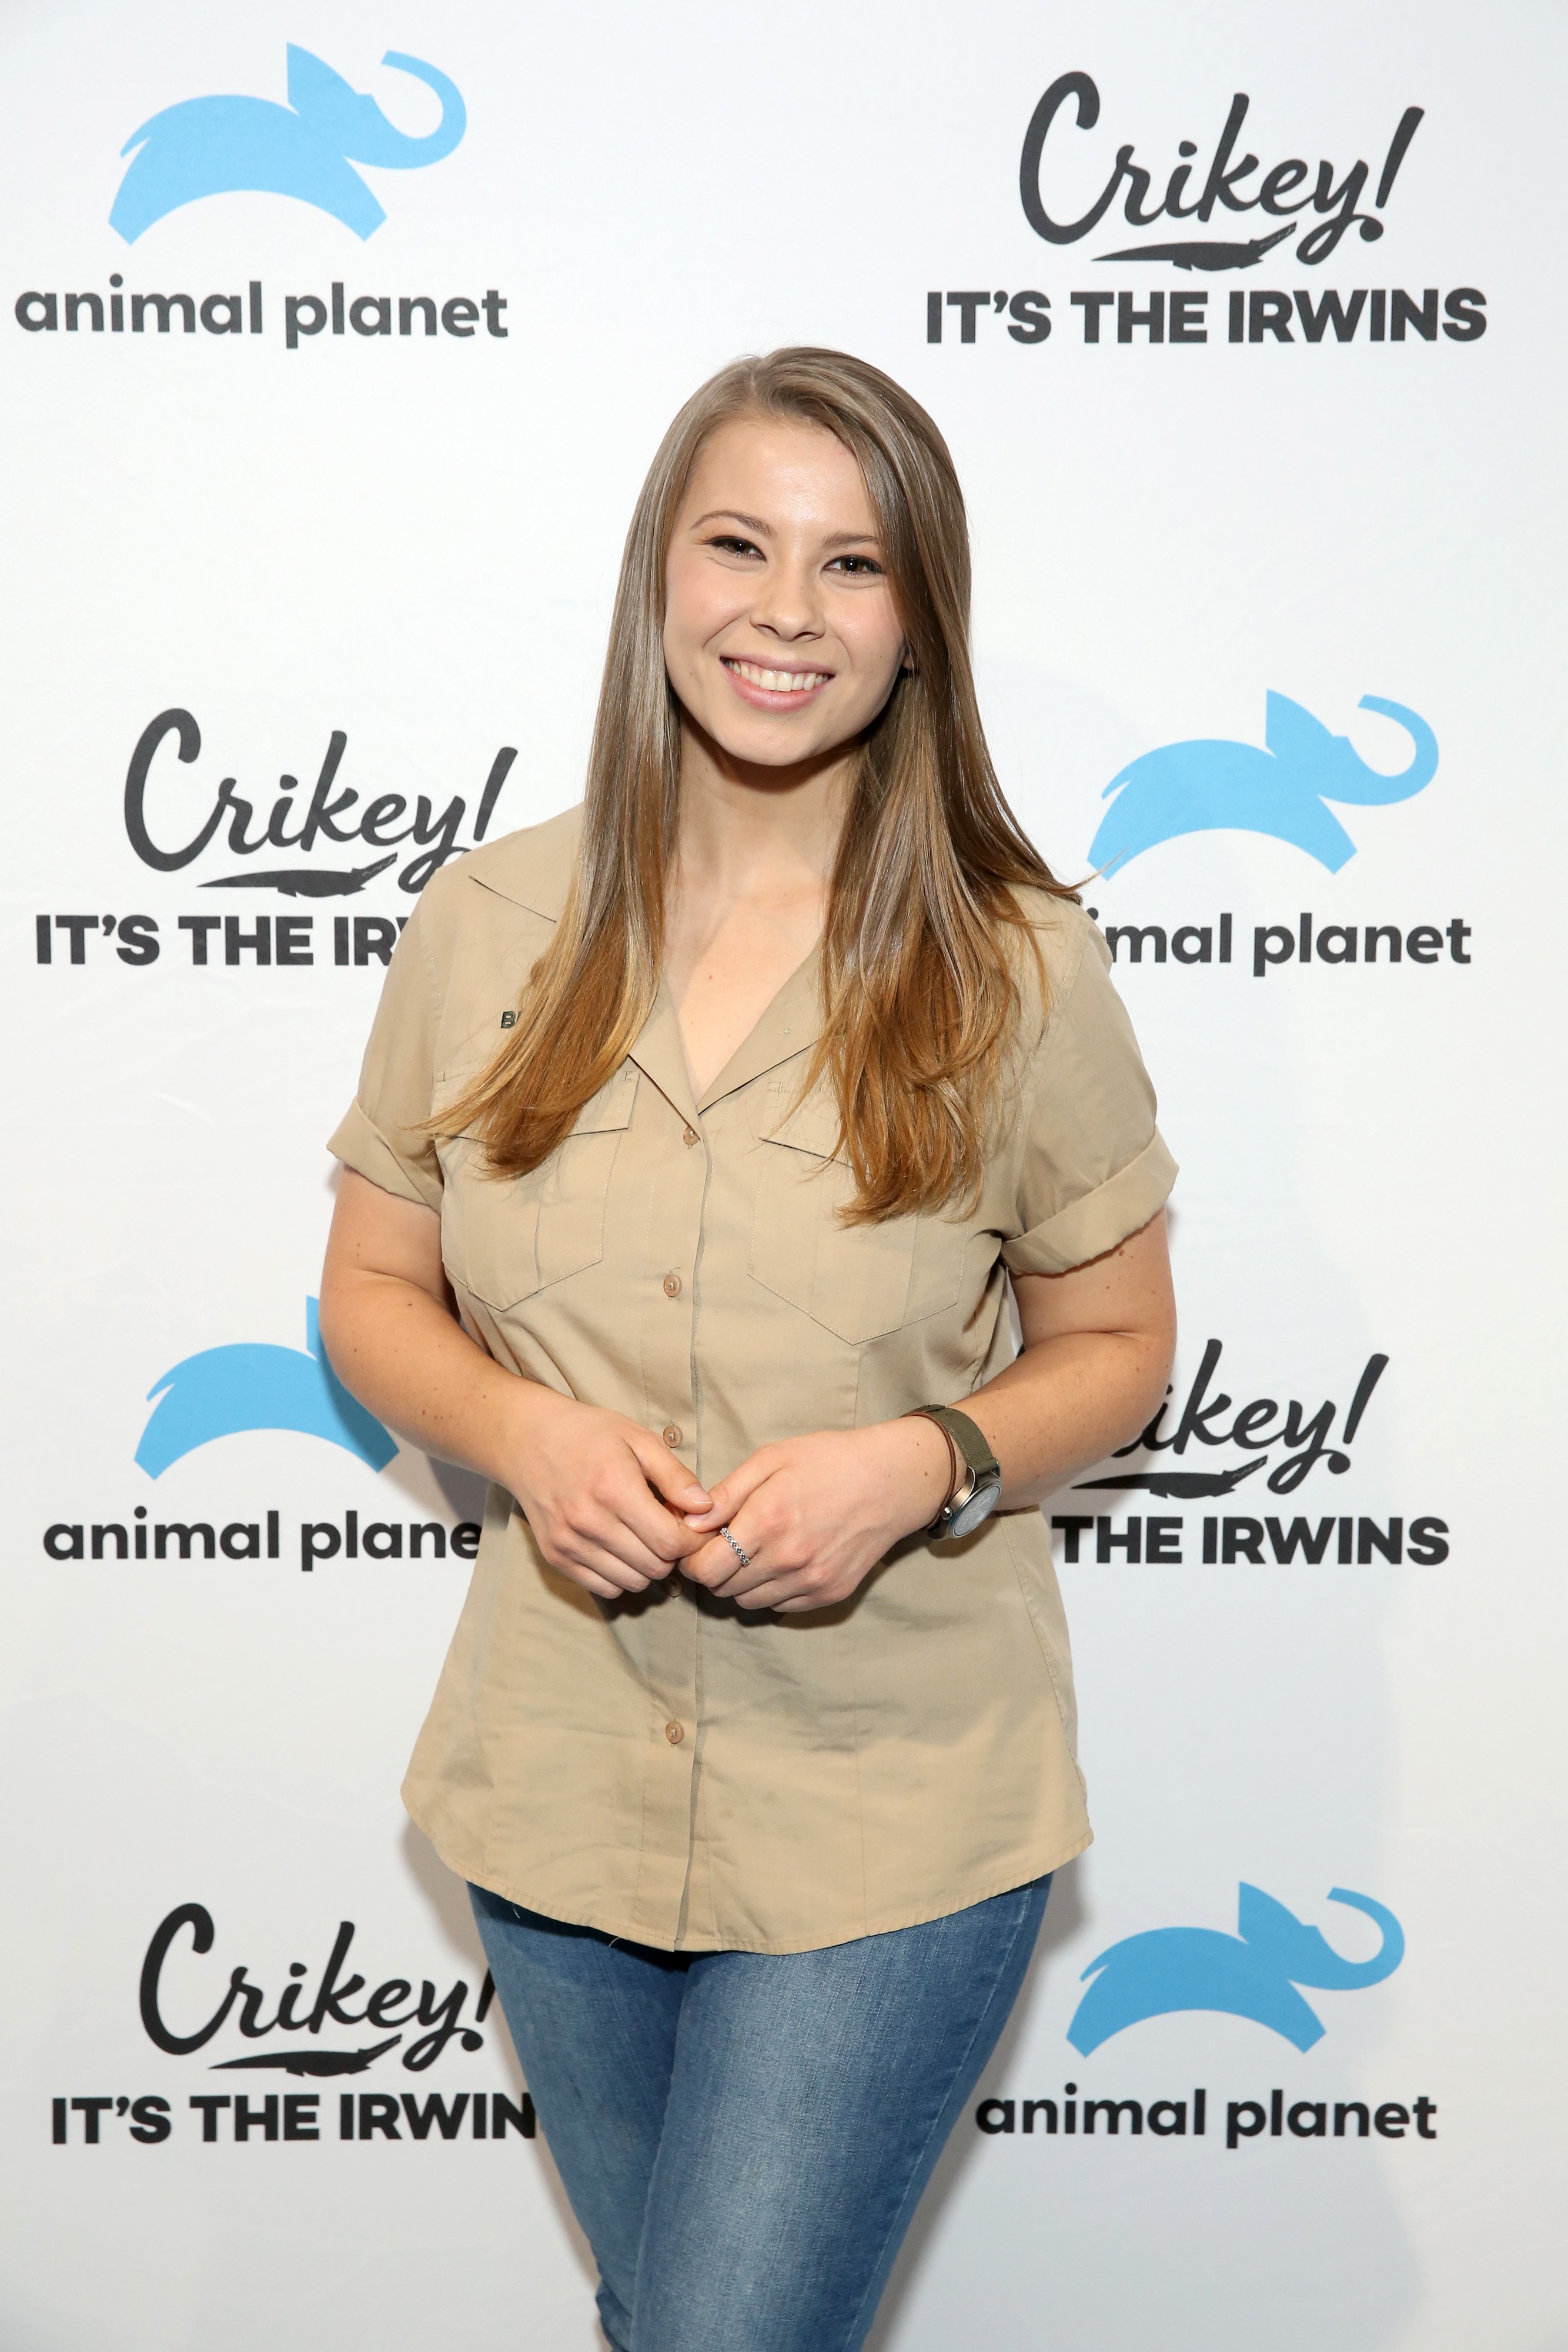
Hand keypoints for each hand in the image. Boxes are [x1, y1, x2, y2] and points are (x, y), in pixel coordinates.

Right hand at [508, 1391, 712, 1599]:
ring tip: (645, 1536)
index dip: (693, 1540)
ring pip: (633, 1582)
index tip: (695, 1527)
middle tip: (670, 1529)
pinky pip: (605, 1588)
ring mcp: (569, 1543)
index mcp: (614, 1488)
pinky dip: (622, 1575)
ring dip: (649, 1566)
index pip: (670, 1542)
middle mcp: (589, 1521)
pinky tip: (621, 1547)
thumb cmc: (589, 1435)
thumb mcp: (638, 1440)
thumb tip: (706, 1509)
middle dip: (674, 1553)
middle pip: (656, 1567)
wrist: (528, 1440)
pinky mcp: (556, 1557)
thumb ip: (675, 1476)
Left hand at [678, 1418, 952, 1613]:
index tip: (696, 1543)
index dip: (691, 1558)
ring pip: (749, 1602)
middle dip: (713, 1569)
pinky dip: (771, 1589)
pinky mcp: (829, 1593)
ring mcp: (810, 1580)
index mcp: (767, 1520)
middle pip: (722, 1588)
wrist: (891, 1481)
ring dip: (740, 1582)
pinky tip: (781, 1560)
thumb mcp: (772, 1459)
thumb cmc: (828, 1461)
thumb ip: (726, 1493)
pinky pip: (781, 1606)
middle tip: (723, 1544)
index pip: (705, 1568)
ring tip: (753, 1550)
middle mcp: (788, 1559)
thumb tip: (689, 1522)